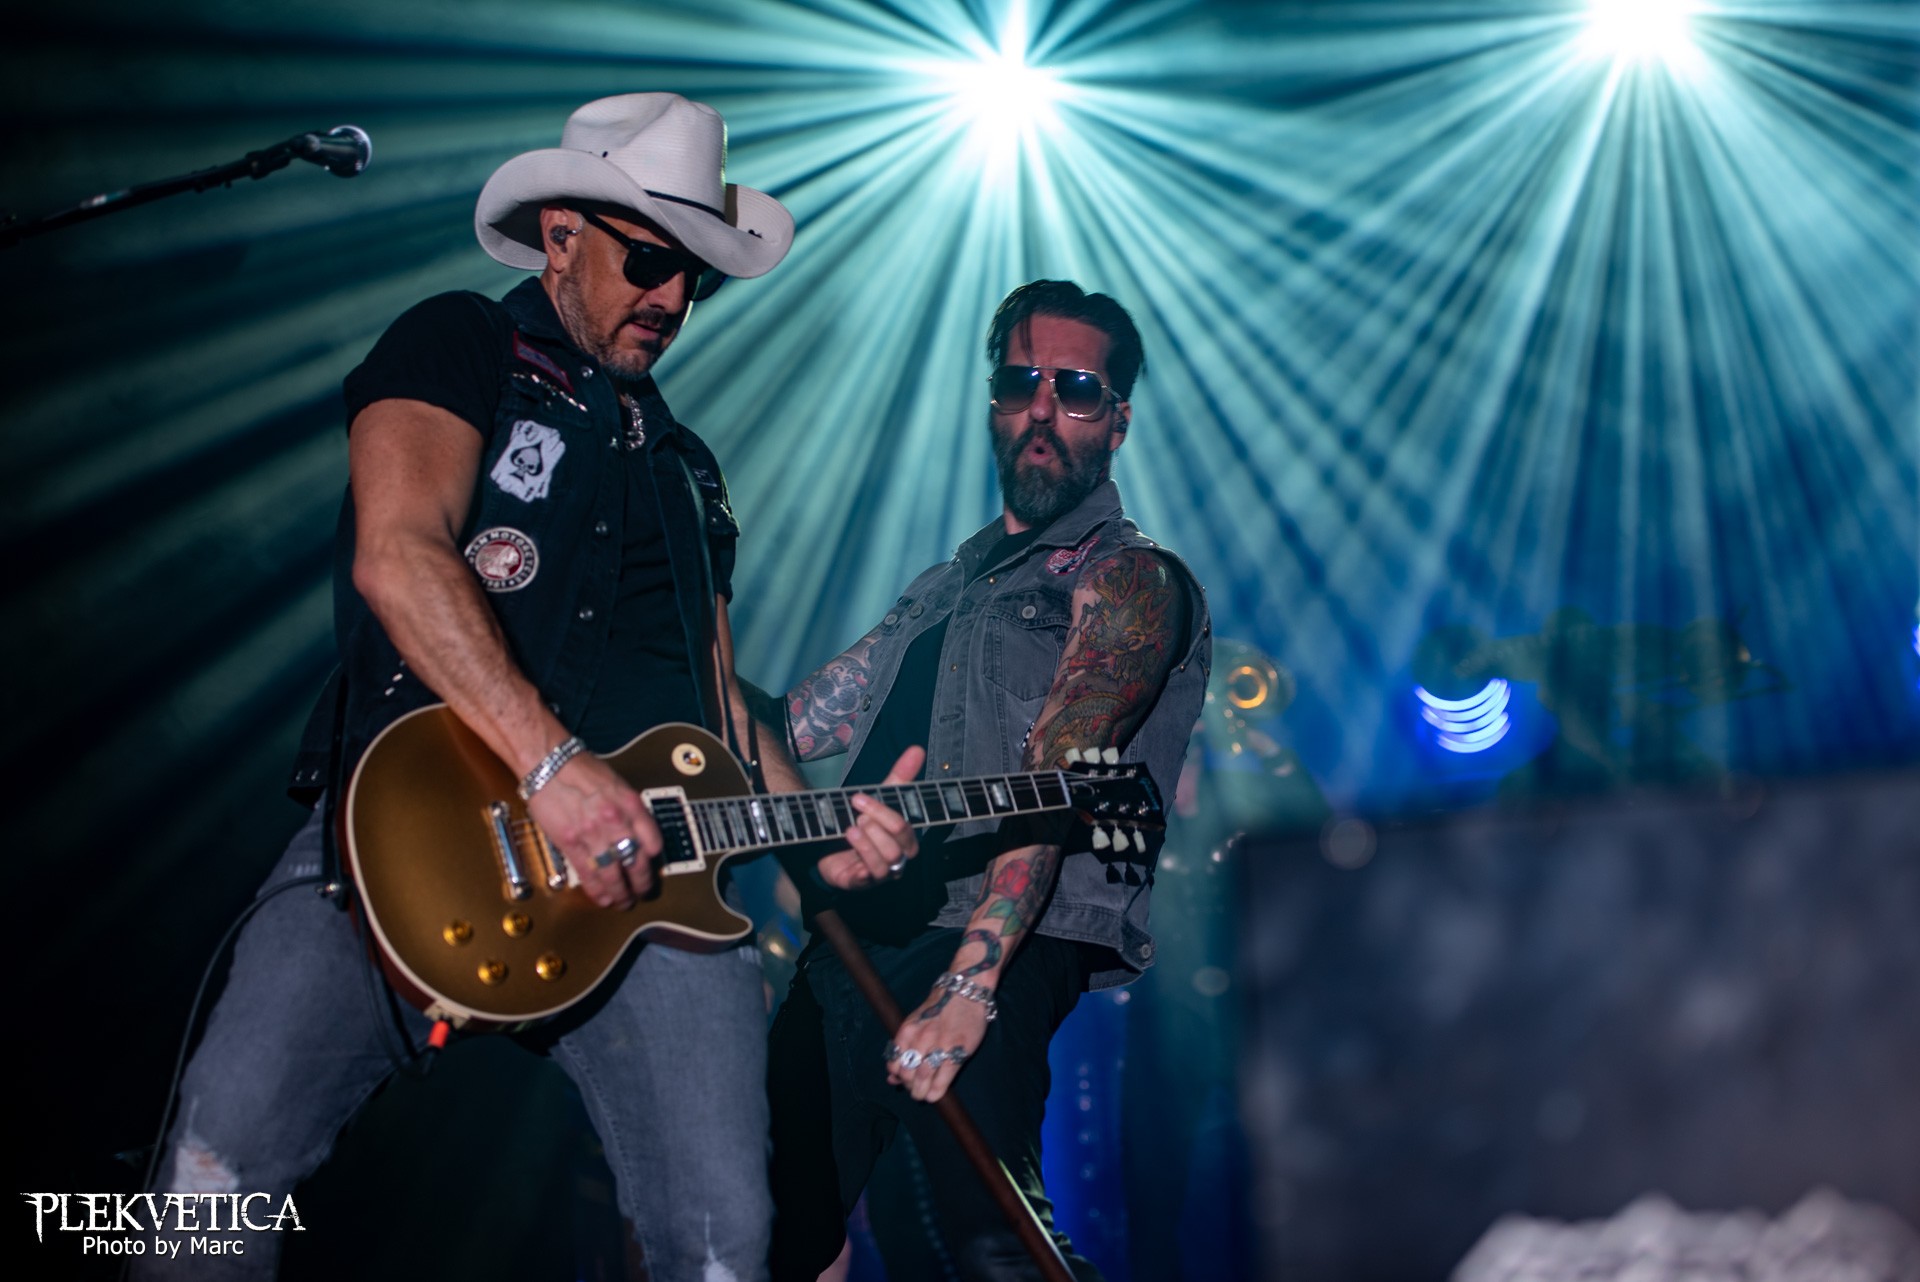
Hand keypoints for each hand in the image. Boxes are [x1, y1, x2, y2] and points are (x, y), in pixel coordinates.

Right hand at [525, 753, 661, 907]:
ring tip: (625, 902)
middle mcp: (615, 821)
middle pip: (636, 863)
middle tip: (644, 892)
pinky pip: (589, 874)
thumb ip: (629, 810)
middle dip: (643, 883)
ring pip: (613, 874)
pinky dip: (599, 891)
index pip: (653, 841)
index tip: (653, 866)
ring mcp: (593, 834)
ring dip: (622, 893)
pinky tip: (605, 899)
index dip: (654, 859)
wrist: (550, 763)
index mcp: (630, 805)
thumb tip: (637, 835)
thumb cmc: (582, 770)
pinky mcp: (571, 843)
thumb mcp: (618, 785)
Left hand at [815, 746, 924, 889]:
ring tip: (850, 828)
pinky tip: (848, 841)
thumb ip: (899, 776)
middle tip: (857, 815)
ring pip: (886, 863)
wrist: (826, 846)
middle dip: (877, 826)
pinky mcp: (860, 883)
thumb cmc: (861, 823)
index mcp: (904, 840)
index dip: (884, 811)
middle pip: (898, 846)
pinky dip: (860, 858)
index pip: (905, 828)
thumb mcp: (877, 798)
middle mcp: (896, 859)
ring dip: (867, 843)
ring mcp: (879, 874)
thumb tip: (917, 749)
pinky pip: (867, 877)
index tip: (859, 796)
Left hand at [886, 980, 989, 1102]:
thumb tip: (891, 1077)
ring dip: (920, 1092)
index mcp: (908, 1031)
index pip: (894, 1063)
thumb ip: (904, 1048)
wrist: (965, 992)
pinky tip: (934, 1095)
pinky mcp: (957, 1052)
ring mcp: (939, 1046)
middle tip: (915, 1089)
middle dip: (909, 1086)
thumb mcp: (916, 1022)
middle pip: (907, 1073)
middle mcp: (920, 1038)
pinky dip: (936, 1092)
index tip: (904, 1079)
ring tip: (923, 1095)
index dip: (898, 1076)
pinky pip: (943, 1079)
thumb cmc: (939, 1007)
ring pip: (923, 1079)